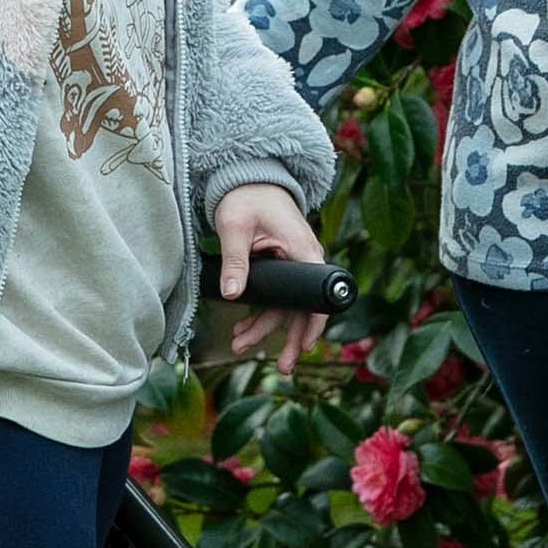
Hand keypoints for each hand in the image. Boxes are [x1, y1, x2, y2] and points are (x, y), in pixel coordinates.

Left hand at [211, 183, 328, 378]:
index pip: (316, 293)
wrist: (248, 179)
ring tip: (241, 346)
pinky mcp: (281, 267)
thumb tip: (232, 295)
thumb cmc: (246, 197)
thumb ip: (235, 261)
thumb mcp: (235, 227)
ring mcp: (293, 264)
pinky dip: (261, 315)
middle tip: (283, 368)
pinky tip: (242, 330)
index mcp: (301, 249)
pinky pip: (276, 297)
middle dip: (291, 339)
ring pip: (286, 306)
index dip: (313, 323)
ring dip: (265, 328)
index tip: (305, 346)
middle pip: (303, 307)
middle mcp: (304, 259)